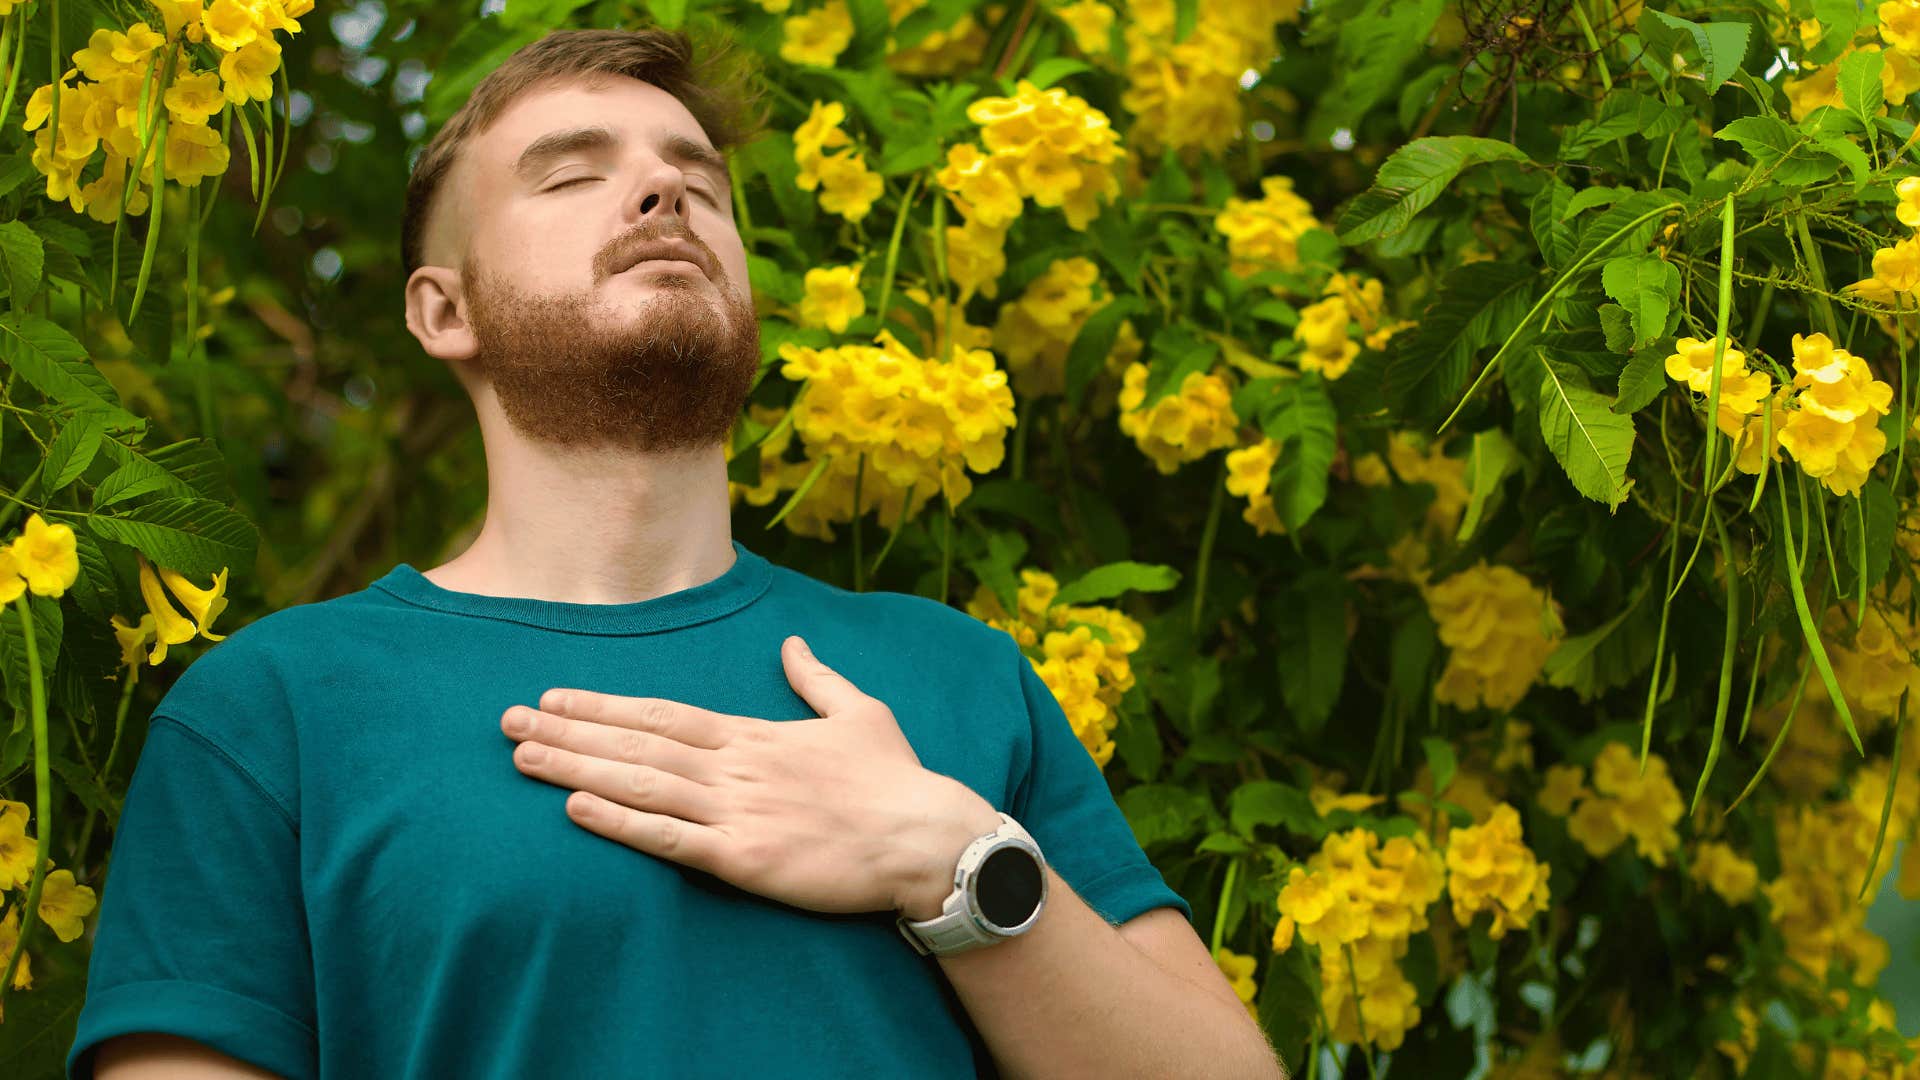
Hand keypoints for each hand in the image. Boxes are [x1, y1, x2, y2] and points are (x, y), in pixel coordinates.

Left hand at [502, 635, 1003, 917]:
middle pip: (635, 742)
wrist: (925, 838)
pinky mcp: (743, 858)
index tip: (555, 695)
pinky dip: (618, 822)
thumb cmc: (896, 779)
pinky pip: (668, 838)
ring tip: (522, 758)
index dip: (604, 704)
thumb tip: (792, 643)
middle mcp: (735, 766)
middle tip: (509, 720)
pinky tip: (576, 809)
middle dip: (568, 730)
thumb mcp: (860, 712)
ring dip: (575, 769)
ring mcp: (736, 811)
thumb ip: (816, 678)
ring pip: (639, 784)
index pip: (662, 713)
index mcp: (755, 734)